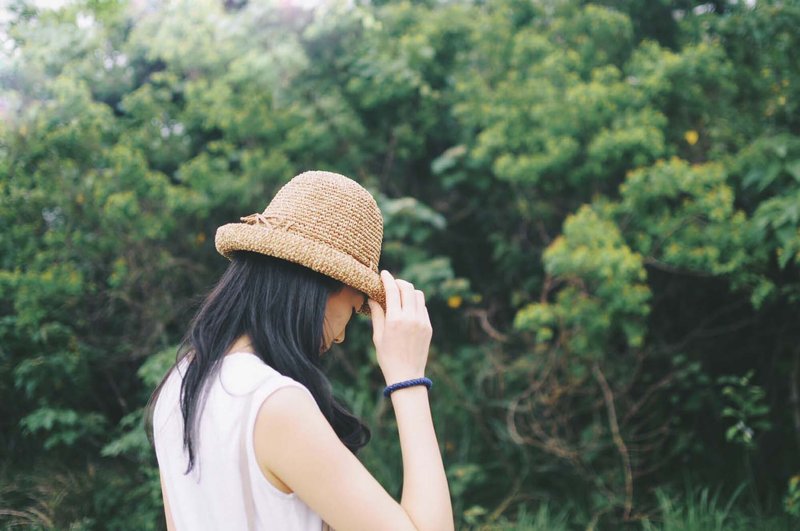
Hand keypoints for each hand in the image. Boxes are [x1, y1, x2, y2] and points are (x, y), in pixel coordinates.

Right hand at [367, 270, 431, 384]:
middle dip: (399, 282)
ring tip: (401, 294)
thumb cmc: (387, 357)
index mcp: (395, 320)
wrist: (407, 375)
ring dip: (409, 291)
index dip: (388, 279)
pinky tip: (408, 307)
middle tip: (392, 283)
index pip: (393, 290)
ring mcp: (422, 322)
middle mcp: (410, 318)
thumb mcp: (378, 336)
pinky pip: (423, 307)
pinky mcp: (428, 327)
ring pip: (418, 295)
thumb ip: (377, 314)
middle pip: (408, 288)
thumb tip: (373, 298)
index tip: (384, 273)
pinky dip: (415, 302)